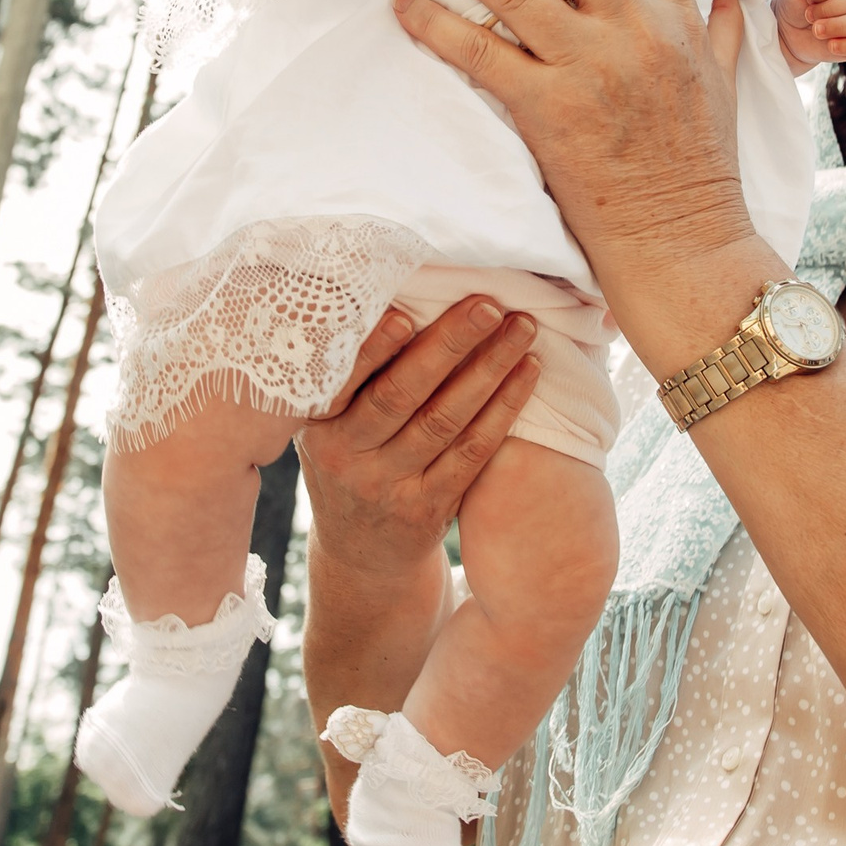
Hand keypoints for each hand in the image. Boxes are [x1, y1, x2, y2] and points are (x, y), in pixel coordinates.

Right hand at [298, 296, 542, 581]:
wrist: (361, 555)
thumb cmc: (348, 461)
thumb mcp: (327, 424)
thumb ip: (348, 375)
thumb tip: (383, 291)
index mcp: (317, 423)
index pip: (342, 381)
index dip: (372, 349)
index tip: (403, 313)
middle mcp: (346, 456)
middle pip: (401, 395)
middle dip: (448, 344)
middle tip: (488, 304)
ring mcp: (388, 486)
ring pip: (444, 421)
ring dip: (489, 370)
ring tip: (521, 328)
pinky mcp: (428, 509)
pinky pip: (472, 454)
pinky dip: (503, 409)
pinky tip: (528, 373)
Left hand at [391, 0, 770, 359]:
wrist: (684, 246)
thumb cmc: (701, 173)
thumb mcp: (724, 90)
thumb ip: (721, 33)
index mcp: (681, 19)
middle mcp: (637, 32)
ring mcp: (592, 70)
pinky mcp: (550, 112)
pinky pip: (482, 55)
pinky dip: (438, 25)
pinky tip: (403, 4)